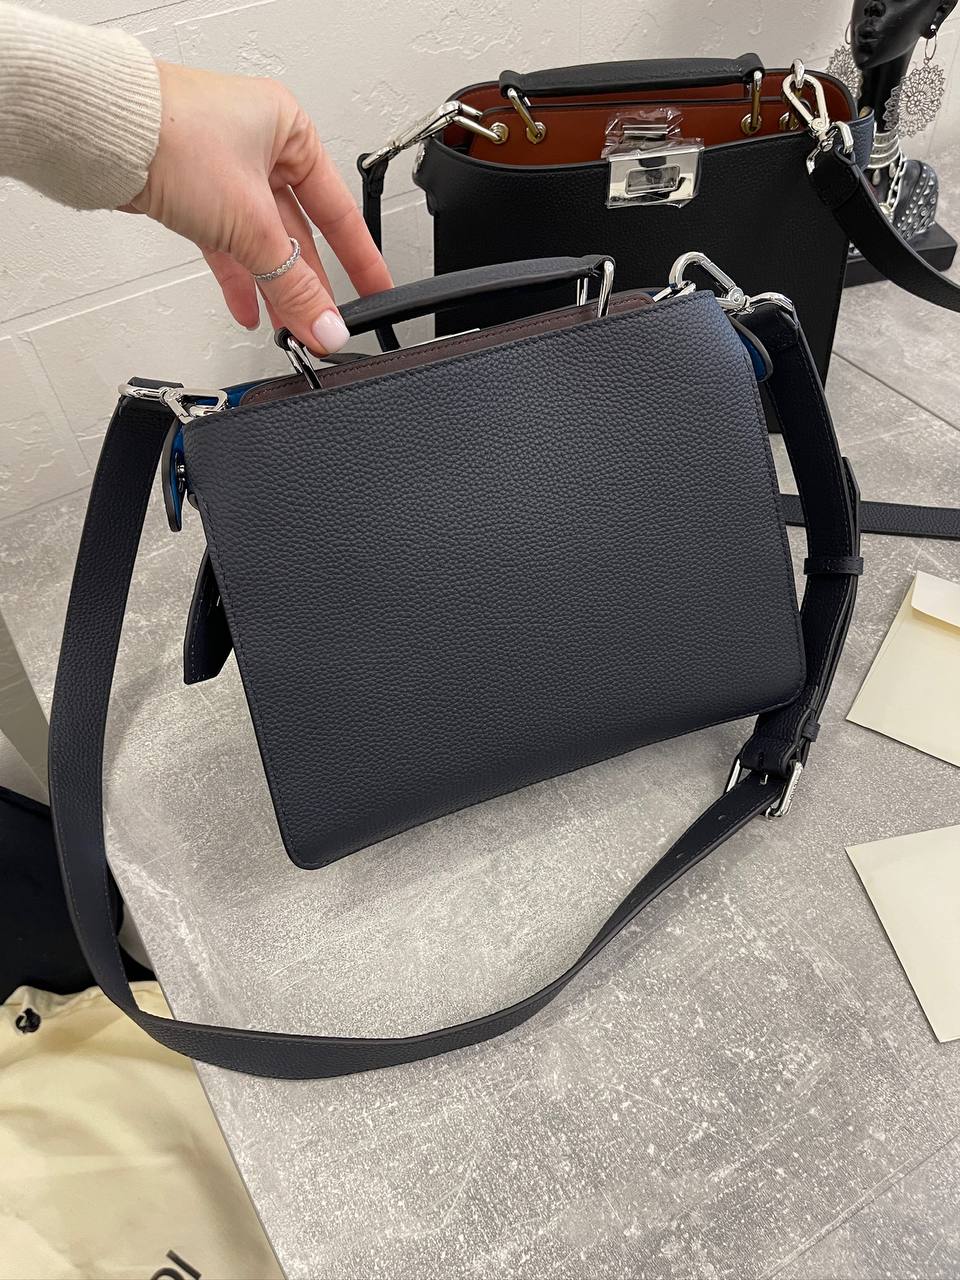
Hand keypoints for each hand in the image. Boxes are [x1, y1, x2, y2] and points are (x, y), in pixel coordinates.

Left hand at [124, 61, 391, 352]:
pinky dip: (239, 279)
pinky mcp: (193, 193)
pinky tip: (249, 311)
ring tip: (290, 330)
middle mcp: (260, 146)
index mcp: (289, 130)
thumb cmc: (171, 136)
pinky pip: (230, 245)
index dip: (360, 258)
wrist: (99, 133)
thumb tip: (326, 324)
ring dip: (274, 289)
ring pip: (262, 242)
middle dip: (308, 285)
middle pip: (298, 232)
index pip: (339, 209)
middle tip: (324, 327)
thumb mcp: (251, 223)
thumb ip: (293, 284)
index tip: (377, 292)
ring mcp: (224, 171)